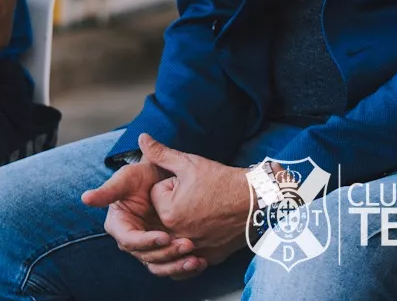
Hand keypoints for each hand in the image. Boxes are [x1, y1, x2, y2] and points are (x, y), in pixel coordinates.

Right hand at [83, 152, 202, 278]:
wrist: (164, 177)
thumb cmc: (142, 175)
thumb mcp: (125, 178)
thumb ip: (107, 190)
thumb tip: (85, 198)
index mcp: (119, 226)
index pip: (130, 241)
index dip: (146, 241)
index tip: (165, 235)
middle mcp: (133, 240)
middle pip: (148, 256)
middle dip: (168, 253)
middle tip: (187, 244)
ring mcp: (149, 248)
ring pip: (161, 266)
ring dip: (178, 265)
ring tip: (195, 259)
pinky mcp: (165, 252)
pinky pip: (173, 266)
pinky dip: (186, 268)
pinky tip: (200, 263)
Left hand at [137, 134, 253, 264]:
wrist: (256, 200)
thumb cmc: (222, 181)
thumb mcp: (188, 163)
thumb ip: (160, 153)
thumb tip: (141, 139)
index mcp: (169, 213)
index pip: (156, 196)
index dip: (171, 186)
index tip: (189, 185)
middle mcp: (178, 236)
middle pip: (164, 215)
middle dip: (175, 205)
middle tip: (198, 197)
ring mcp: (195, 249)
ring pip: (177, 233)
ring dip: (184, 223)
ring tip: (203, 211)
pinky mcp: (209, 258)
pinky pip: (192, 251)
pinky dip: (197, 241)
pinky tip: (208, 228)